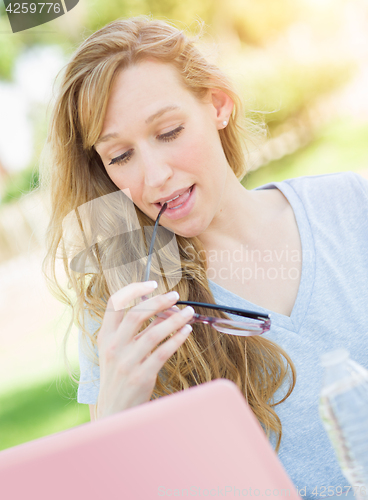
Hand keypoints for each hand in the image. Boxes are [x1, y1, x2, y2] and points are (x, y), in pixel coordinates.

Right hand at [96, 282, 193, 418]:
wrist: (114, 411)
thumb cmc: (118, 377)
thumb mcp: (115, 352)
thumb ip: (131, 331)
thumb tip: (158, 309)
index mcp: (105, 337)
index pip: (114, 303)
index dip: (133, 289)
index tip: (151, 284)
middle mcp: (113, 348)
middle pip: (137, 314)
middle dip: (159, 301)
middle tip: (175, 296)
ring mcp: (127, 362)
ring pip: (154, 332)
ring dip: (175, 319)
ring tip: (188, 313)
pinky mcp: (142, 376)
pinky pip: (164, 352)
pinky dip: (177, 338)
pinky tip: (186, 331)